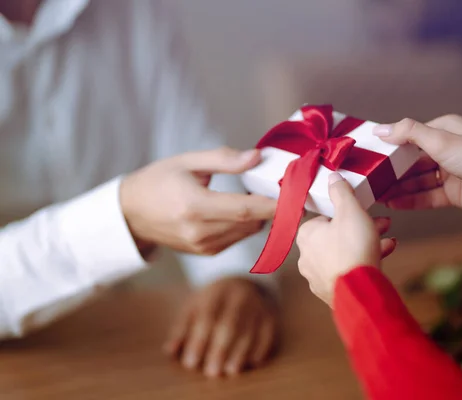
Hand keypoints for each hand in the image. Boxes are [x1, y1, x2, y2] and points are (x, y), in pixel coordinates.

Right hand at [120, 147, 275, 255]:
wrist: (130, 213)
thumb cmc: (158, 181)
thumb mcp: (187, 161)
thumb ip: (224, 160)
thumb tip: (257, 157)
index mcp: (194, 206)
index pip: (246, 209)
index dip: (276, 204)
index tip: (297, 194)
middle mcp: (200, 232)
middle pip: (253, 222)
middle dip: (274, 207)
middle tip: (287, 188)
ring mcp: (203, 246)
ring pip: (249, 232)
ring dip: (262, 215)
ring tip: (267, 195)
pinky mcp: (207, 252)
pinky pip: (238, 237)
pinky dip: (247, 223)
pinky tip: (244, 207)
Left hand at [164, 278, 277, 377]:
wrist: (247, 281)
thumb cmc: (214, 300)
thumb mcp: (195, 305)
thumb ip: (182, 327)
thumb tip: (169, 350)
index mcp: (216, 292)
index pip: (206, 317)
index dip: (198, 341)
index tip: (190, 363)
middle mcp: (239, 297)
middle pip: (230, 324)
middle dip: (220, 350)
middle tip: (211, 372)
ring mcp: (257, 305)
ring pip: (250, 330)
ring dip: (241, 353)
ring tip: (230, 370)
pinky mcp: (271, 315)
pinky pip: (268, 333)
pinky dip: (260, 349)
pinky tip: (251, 363)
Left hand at [296, 173, 396, 305]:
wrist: (358, 292)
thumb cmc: (352, 249)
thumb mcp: (350, 211)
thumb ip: (341, 192)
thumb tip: (333, 178)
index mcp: (306, 235)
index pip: (325, 217)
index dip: (348, 211)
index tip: (363, 210)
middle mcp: (307, 257)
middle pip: (337, 235)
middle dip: (362, 227)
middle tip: (381, 224)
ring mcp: (318, 277)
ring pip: (345, 253)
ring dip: (367, 244)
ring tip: (388, 240)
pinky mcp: (332, 292)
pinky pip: (349, 271)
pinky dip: (364, 262)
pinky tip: (383, 256)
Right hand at [373, 115, 461, 219]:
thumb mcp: (442, 140)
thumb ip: (409, 134)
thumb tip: (381, 130)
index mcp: (444, 130)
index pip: (409, 137)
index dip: (389, 146)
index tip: (368, 155)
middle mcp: (445, 150)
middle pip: (411, 161)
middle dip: (390, 170)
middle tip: (368, 179)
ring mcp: (449, 173)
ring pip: (417, 180)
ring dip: (398, 187)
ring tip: (375, 194)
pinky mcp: (453, 194)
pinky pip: (427, 196)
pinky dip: (410, 200)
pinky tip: (393, 203)